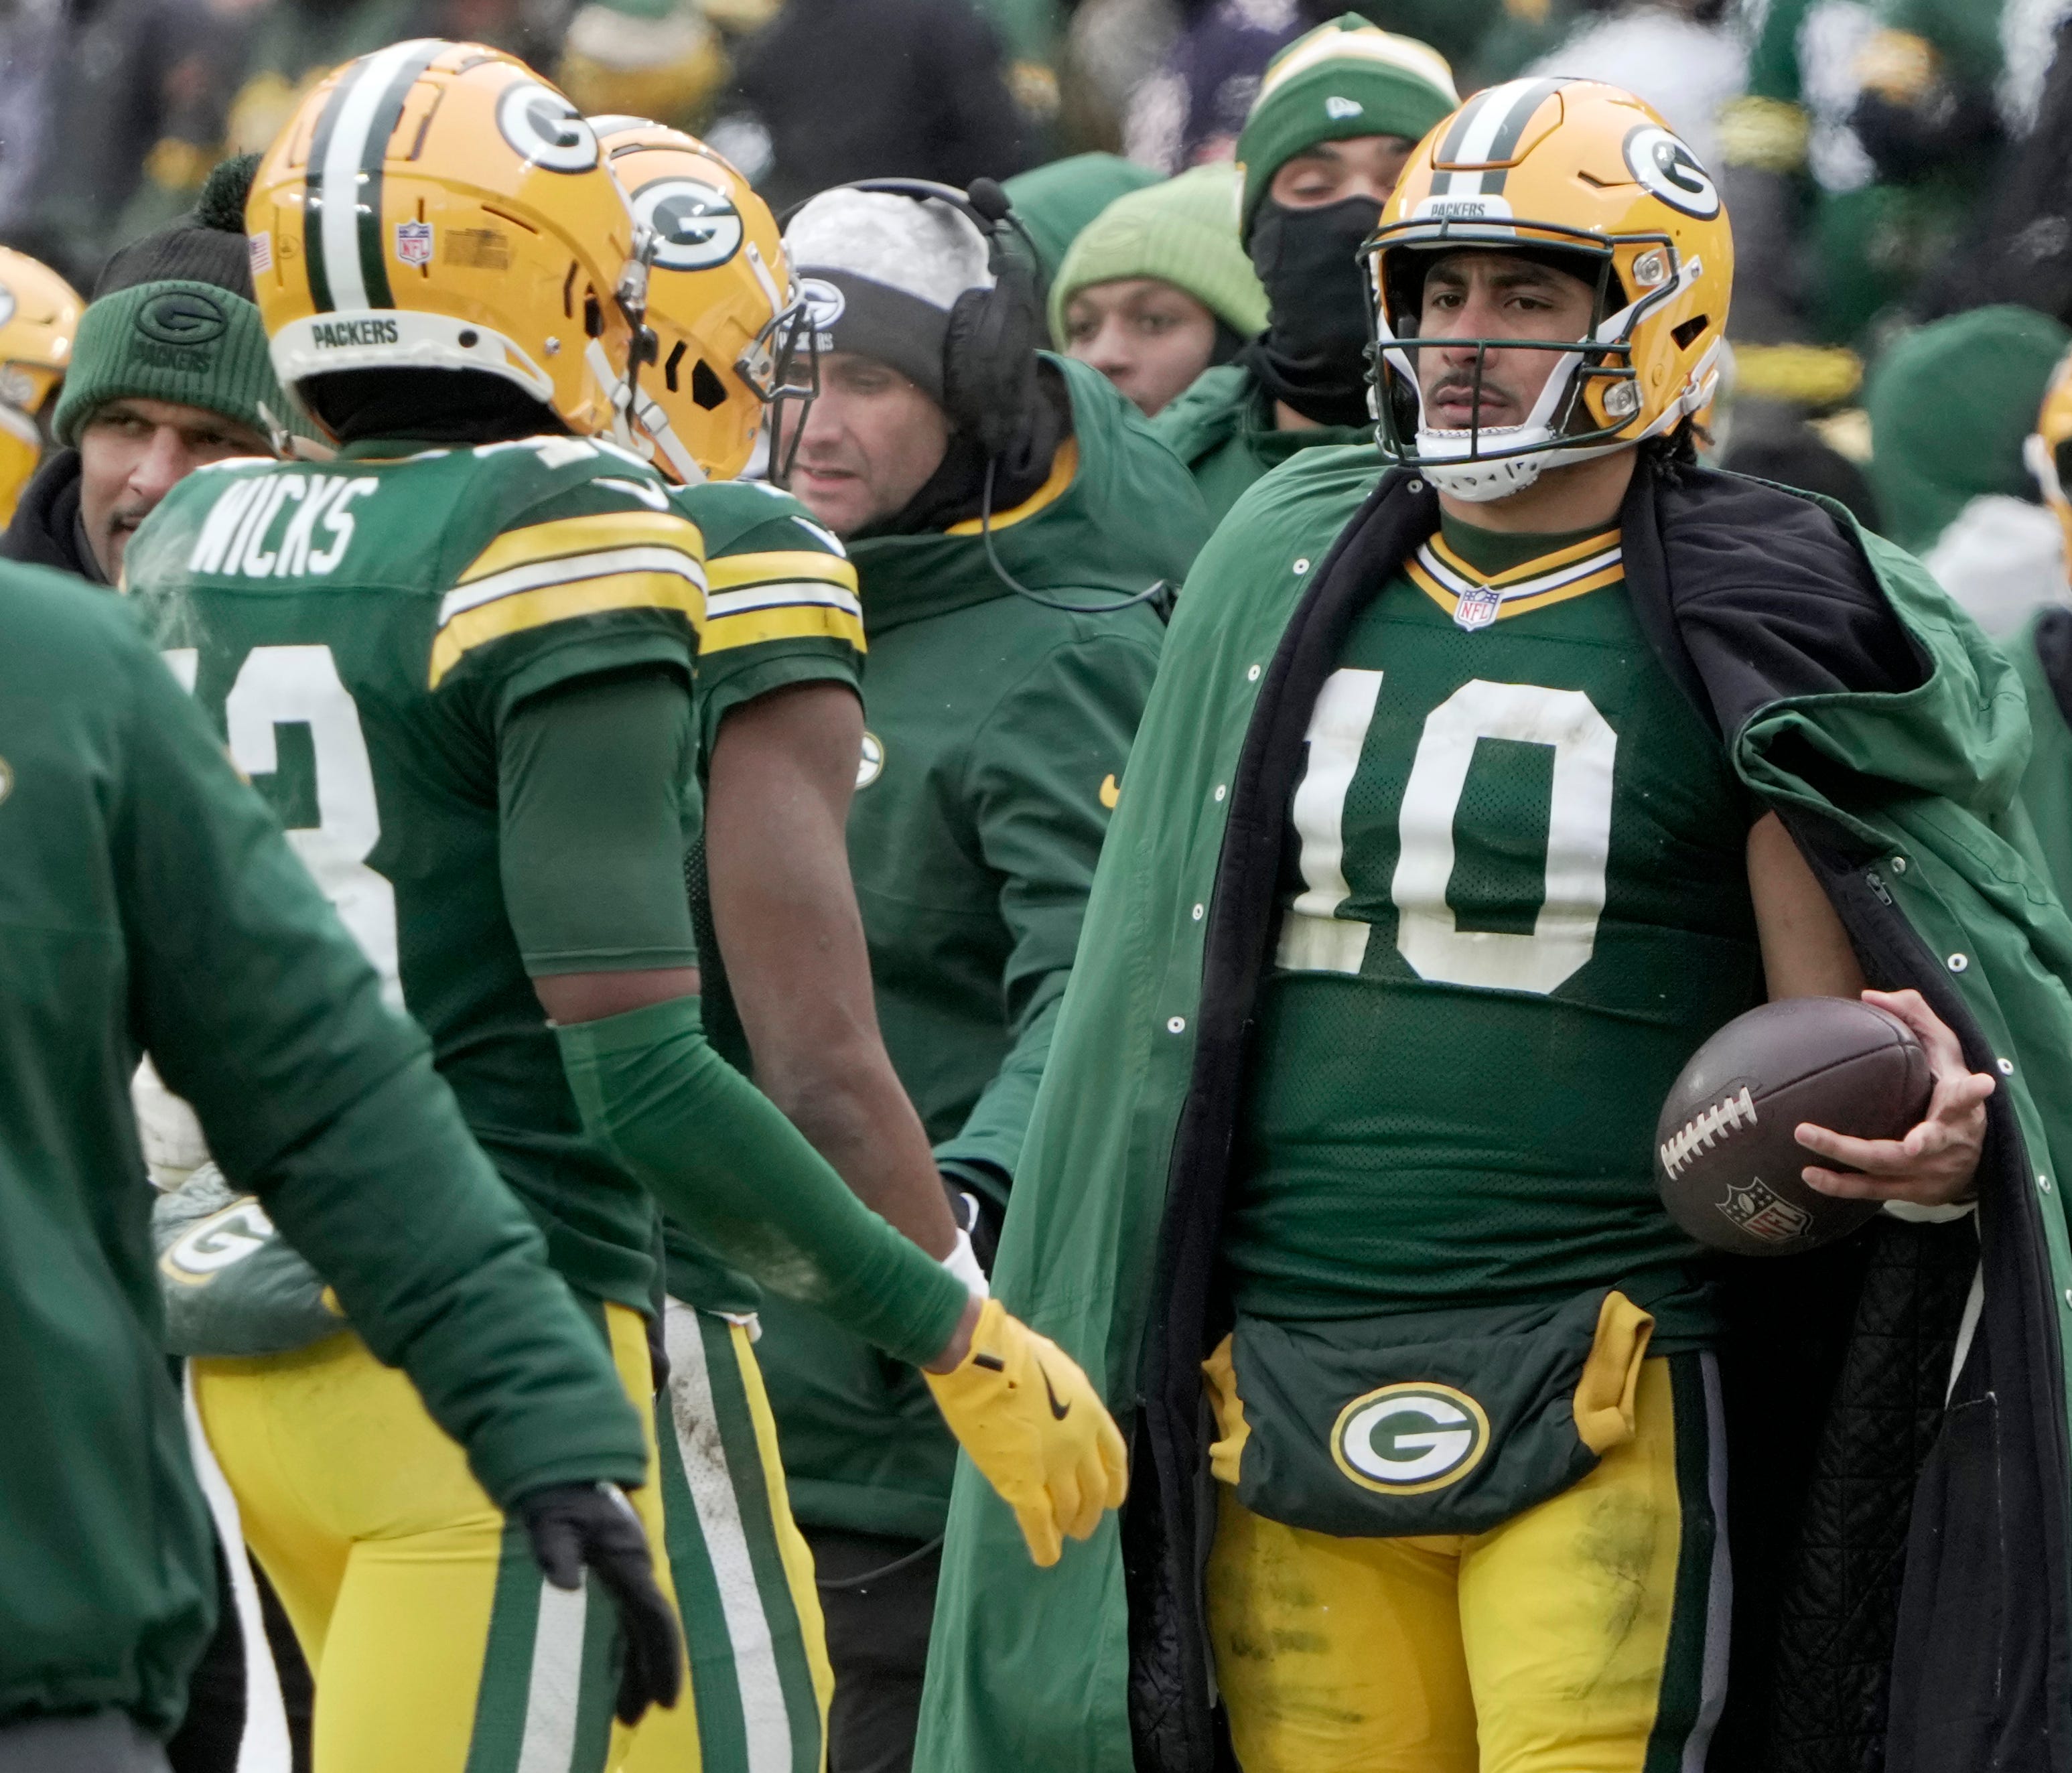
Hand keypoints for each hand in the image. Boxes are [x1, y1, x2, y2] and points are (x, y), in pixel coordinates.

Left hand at [514, 1482, 682, 1723]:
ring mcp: (624, 1574)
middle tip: (638, 1716)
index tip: (668, 1697)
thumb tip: (565, 1584)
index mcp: (629, 1560)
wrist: (562, 1471)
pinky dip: (621, 1649)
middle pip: (651, 1631)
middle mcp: (635, 1572)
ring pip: (638, 1629)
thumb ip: (557, 1549)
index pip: (655, 1615)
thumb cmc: (559, 1497)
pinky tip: (609, 1675)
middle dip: (650, 1673)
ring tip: (625, 1711)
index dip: (664, 1657)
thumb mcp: (552, 1520)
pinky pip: (623, 1620)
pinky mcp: (610, 1576)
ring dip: (635, 1667)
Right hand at [923, 1297, 1128, 1567]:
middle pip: (1094, 1490)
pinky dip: (1044, 1544)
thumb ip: (1062, 1393)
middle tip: (1081, 1526)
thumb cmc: (1010, 1349)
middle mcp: (1079, 1444)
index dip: (1114, 1483)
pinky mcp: (1022, 1483)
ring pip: (1070, 1509)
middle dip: (1090, 1513)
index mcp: (1090, 1411)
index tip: (1111, 1499)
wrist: (981, 1357)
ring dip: (1069, 1527)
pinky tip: (1046, 1557)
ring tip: (1062, 1536)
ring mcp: (1053, 1466)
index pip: (1113, 1458)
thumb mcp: (1054, 1366)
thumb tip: (1056, 1403)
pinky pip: (1039, 1523)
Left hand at [1798, 988, 1993, 1207]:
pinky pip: (1874, 1192)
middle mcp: (1952, 1140)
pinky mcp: (1917, 1192)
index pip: (1969, 1096)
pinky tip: (1810, 1175)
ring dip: (1843, 1156)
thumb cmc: (1946, 1086)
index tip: (1982, 1084)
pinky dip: (1841, 1186)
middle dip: (1866, 1137)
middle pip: (1919, 1140)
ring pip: (1888, 1168)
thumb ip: (1914, 1015)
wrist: (1970, 1155)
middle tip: (1818, 1128)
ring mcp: (1934, 1171)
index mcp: (1960, 1105)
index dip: (1974, 1092)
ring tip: (1805, 1139)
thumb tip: (1868, 996)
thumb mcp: (1942, 1049)